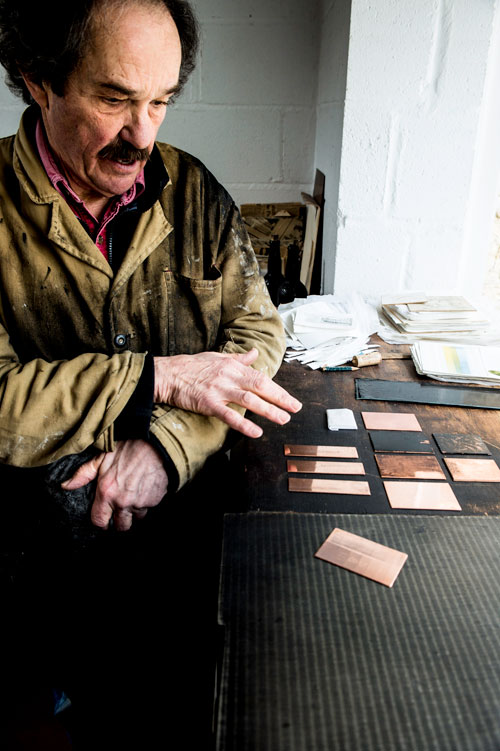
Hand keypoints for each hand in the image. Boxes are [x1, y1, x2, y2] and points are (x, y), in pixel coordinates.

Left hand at [61, 439, 167, 530]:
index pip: (99, 521)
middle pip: (121, 526)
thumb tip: (65, 485)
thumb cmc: (129, 449)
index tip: (104, 520)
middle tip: (120, 512)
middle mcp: (122, 502)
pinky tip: (144, 490)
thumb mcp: (102, 458)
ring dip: (134, 512)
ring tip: (133, 498)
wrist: (156, 446)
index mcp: (107, 493)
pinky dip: (146, 503)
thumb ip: (83, 474)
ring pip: (136, 518)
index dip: (101, 523)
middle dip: (120, 521)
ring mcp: (140, 502)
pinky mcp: (154, 500)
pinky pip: (149, 508)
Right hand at [153, 347, 301, 437]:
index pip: (261, 377)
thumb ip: (239, 359)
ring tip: (283, 419)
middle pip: (261, 386)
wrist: (169, 374)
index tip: (291, 400)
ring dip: (268, 410)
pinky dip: (244, 424)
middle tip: (295, 409)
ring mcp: (220, 390)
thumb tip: (255, 353)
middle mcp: (229, 377)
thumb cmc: (192, 366)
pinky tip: (256, 432)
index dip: (278, 389)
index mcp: (233, 366)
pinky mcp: (209, 404)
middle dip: (280, 398)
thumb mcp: (218, 357)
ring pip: (250, 400)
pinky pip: (229, 415)